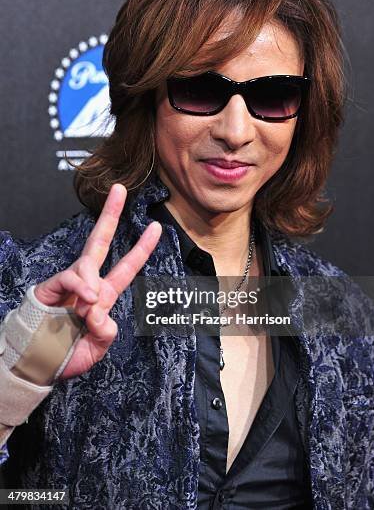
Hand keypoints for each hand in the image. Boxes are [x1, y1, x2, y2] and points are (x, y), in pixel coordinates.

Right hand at [34, 183, 161, 378]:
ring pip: (88, 263)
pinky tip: (84, 301)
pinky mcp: (52, 286)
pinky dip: (81, 287)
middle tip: (119, 189)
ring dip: (92, 284)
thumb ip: (106, 331)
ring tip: (89, 307)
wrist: (38, 363)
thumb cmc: (67, 354)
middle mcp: (88, 284)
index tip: (157, 228)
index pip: (126, 267)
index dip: (141, 248)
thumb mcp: (97, 347)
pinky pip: (71, 277)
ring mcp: (70, 283)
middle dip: (110, 215)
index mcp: (103, 295)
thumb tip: (99, 310)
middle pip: (100, 241)